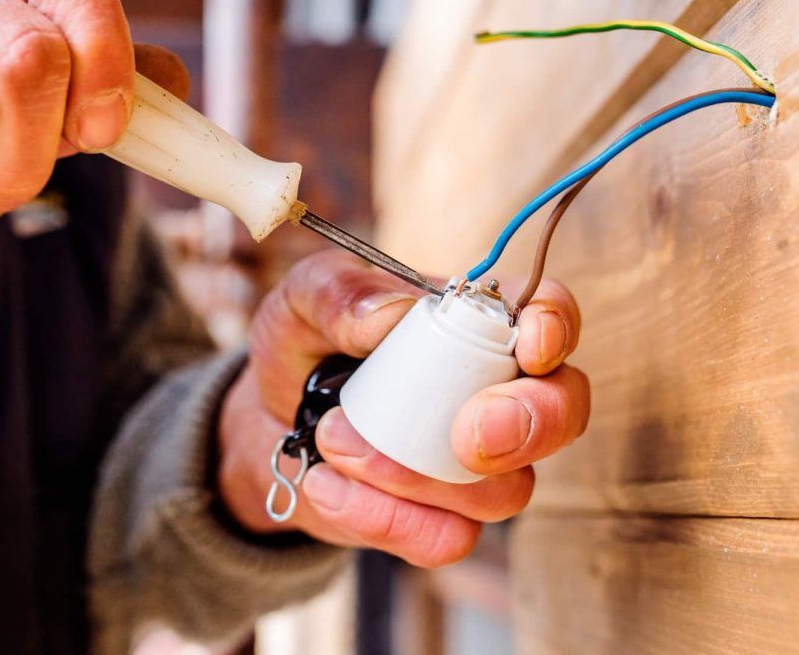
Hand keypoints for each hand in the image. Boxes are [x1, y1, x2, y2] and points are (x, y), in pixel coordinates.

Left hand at [217, 250, 587, 566]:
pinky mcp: (440, 519)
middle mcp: (494, 392)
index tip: (529, 347)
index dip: (555, 327)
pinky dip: (381, 518)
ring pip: (502, 492)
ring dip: (413, 474)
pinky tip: (326, 484)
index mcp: (476, 321)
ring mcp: (477, 465)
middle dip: (528, 425)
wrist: (268, 416)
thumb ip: (341, 292)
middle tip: (466, 435)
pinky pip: (444, 538)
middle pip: (563, 413)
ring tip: (333, 437)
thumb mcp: (303, 299)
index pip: (546, 314)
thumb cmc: (305, 342)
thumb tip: (391, 315)